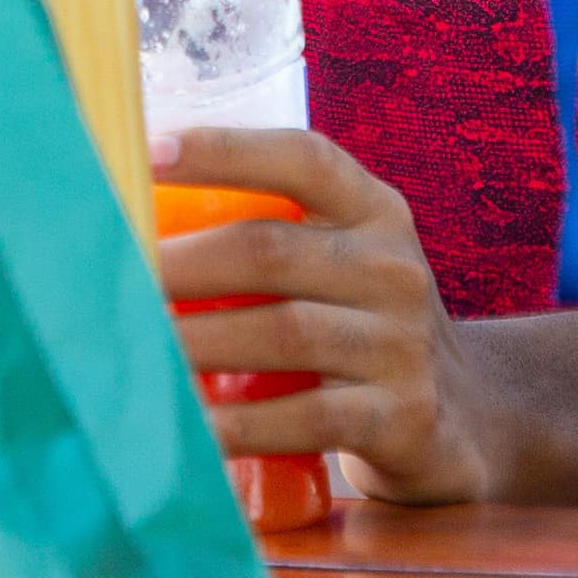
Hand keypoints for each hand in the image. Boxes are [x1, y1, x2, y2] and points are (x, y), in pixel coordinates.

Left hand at [151, 125, 577, 505]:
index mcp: (375, 212)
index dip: (226, 149)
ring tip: (129, 352)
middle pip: (270, 251)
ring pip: (282, 332)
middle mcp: (395, 267)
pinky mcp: (403, 417)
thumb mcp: (340, 268)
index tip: (151, 147)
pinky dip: (239, 424)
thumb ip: (268, 239)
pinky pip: (306, 417)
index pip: (302, 158)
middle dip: (180, 265)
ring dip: (194, 343)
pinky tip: (190, 430)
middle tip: (108, 281)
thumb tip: (133, 219)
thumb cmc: (363, 333)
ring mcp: (403, 345)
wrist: (470, 423)